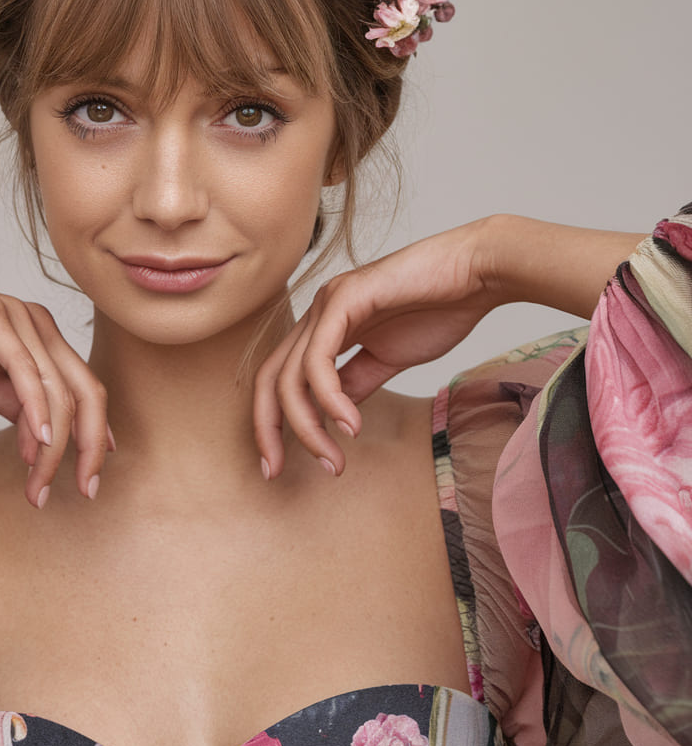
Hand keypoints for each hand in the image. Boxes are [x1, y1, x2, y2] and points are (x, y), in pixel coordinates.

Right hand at [0, 236, 109, 506]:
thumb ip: (13, 405)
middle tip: (85, 491)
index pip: (85, 393)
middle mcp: (42, 326)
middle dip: (91, 447)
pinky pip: (24, 368)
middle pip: (88, 392)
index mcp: (43, 340)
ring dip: (53, 446)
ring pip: (58, 389)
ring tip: (38, 484)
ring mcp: (20, 318)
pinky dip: (36, 408)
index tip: (91, 478)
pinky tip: (38, 443)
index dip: (96, 436)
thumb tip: (40, 445)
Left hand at [253, 219, 503, 477]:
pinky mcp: (344, 298)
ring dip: (308, 426)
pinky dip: (328, 397)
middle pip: (269, 378)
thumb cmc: (439, 310)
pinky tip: (350, 425)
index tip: (275, 465)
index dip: (270, 423)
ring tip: (333, 460)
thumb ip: (356, 382)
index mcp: (324, 328)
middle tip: (276, 472)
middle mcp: (316, 314)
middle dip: (267, 430)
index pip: (279, 380)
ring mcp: (326, 303)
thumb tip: (333, 416)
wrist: (477, 273)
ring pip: (291, 374)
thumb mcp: (389, 358)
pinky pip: (319, 356)